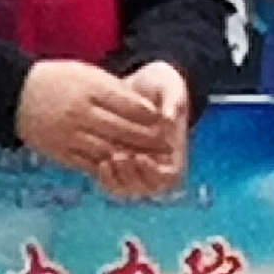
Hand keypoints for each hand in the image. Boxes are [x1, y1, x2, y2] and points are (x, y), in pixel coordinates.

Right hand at [15, 59, 165, 187]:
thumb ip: (112, 89)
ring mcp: (70, 135)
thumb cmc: (54, 79)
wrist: (13, 94)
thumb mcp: (85, 73)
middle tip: (164, 143)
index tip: (161, 119)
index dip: (149, 114)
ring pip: (109, 149)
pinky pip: (89, 162)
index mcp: (89, 91)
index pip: (130, 105)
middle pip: (123, 130)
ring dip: (132, 155)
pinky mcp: (60, 151)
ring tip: (147, 157)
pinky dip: (108, 165)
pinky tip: (120, 164)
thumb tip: (142, 107)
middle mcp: (81, 114)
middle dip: (147, 138)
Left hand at [108, 62, 195, 197]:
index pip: (170, 177)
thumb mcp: (169, 85)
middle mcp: (157, 163)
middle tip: (118, 157)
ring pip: (127, 189)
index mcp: (174, 150)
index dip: (155, 173)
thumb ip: (173, 100)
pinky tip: (99, 161)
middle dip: (132, 177)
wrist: (134, 84)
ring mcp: (136, 166)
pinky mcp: (118, 164)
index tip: (141, 156)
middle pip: (147, 188)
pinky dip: (105, 177)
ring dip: (117, 180)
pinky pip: (112, 182)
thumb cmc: (157, 85)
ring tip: (107, 160)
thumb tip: (169, 118)